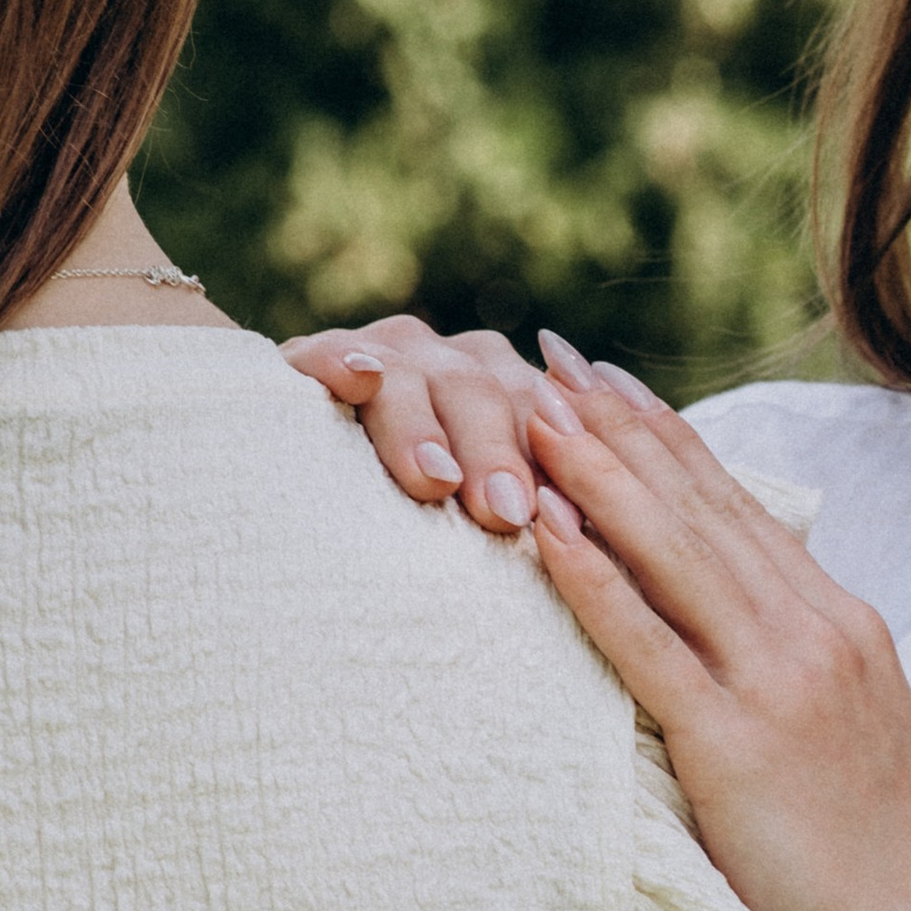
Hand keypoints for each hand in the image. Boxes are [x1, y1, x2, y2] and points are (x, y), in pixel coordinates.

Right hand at [280, 316, 658, 534]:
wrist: (323, 508)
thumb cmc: (434, 535)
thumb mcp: (492, 526)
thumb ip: (548, 520)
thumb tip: (599, 556)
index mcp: (514, 395)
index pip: (546, 415)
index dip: (560, 462)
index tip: (568, 519)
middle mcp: (456, 364)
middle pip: (484, 392)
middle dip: (496, 452)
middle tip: (504, 513)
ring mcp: (386, 357)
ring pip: (410, 374)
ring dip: (423, 424)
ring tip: (434, 479)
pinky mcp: (311, 360)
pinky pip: (326, 354)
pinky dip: (340, 362)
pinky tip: (355, 379)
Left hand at [518, 347, 910, 910]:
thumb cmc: (884, 869)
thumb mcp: (857, 740)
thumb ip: (803, 677)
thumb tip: (746, 642)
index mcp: (843, 627)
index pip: (740, 509)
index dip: (666, 438)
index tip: (606, 382)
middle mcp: (815, 633)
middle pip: (697, 506)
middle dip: (615, 425)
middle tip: (545, 357)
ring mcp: (779, 683)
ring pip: (670, 551)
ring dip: (592, 471)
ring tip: (524, 407)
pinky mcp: (739, 745)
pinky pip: (648, 643)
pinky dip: (591, 576)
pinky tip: (541, 526)